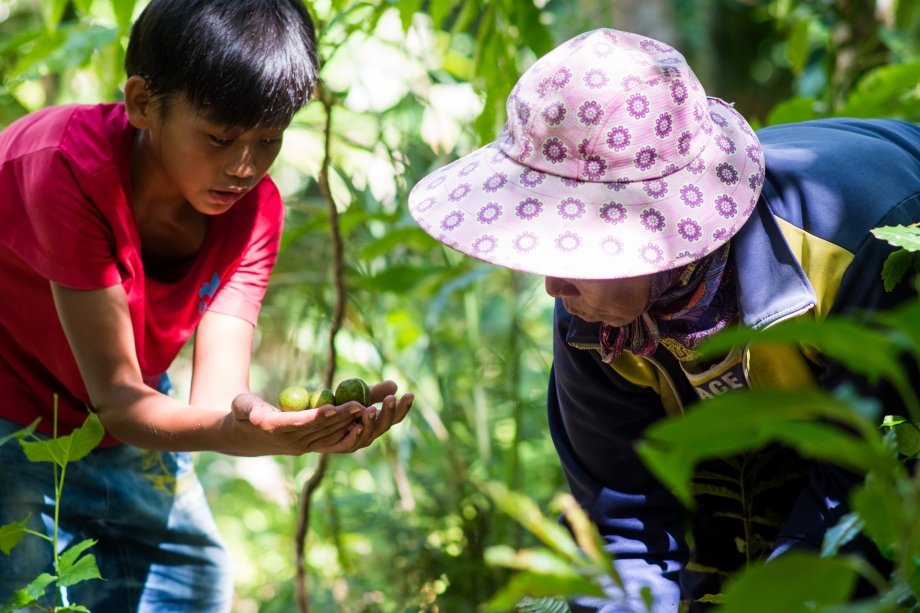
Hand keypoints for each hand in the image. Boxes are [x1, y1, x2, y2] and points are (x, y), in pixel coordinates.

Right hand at [226, 393, 365, 455]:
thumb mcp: (240, 406)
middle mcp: (292, 442)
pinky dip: (347, 434)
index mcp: (276, 429)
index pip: (302, 423)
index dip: (320, 416)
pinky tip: (364, 423)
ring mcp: (303, 446)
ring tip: (369, 411)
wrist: (246, 438)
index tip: (335, 407)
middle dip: (343, 418)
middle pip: (322, 429)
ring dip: (350, 425)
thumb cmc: (242, 415)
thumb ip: (248, 408)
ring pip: (330, 435)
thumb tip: (255, 415)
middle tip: (363, 405)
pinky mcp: (310, 446)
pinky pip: (332, 442)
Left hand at [312, 380, 413, 453]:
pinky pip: (347, 443)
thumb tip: (394, 385)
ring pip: (366, 435)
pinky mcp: (336, 446)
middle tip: (390, 398)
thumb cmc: (338, 407)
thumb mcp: (358, 396)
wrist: (310, 420)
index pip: (393, 417)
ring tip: (370, 409)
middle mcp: (367, 435)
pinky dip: (354, 435)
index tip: (409, 394)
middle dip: (387, 413)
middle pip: (382, 427)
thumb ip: (375, 393)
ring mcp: (353, 442)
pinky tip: (357, 426)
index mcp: (375, 423)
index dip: (402, 408)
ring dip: (370, 423)